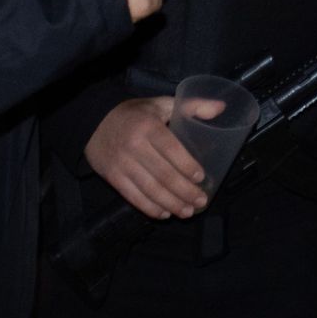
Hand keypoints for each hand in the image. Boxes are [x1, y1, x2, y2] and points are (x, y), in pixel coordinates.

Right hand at [85, 96, 220, 218]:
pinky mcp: (112, 177)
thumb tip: (221, 108)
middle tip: (201, 201)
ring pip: (149, 189)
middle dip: (184, 191)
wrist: (95, 121)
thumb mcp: (162, 103)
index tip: (201, 178)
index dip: (186, 165)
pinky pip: (133, 196)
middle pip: (162, 174)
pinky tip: (165, 213)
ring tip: (187, 211)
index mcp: (148, 126)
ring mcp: (121, 164)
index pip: (170, 149)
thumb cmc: (136, 113)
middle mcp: (134, 145)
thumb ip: (192, 106)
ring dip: (171, 203)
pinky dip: (150, 208)